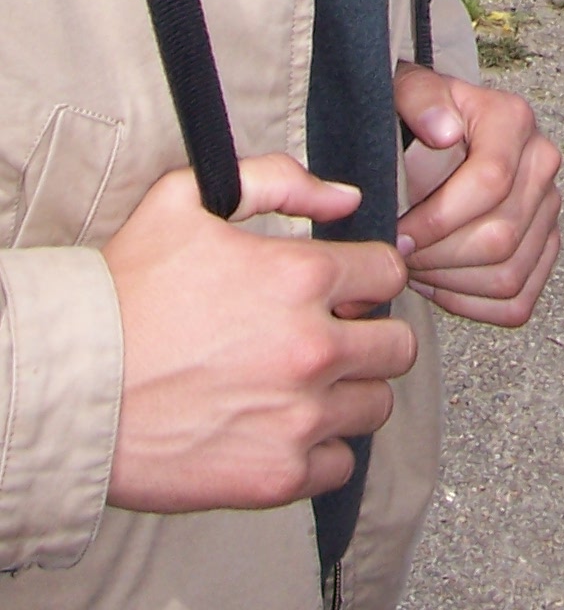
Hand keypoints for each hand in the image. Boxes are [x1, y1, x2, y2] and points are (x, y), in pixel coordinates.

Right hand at [101, 156, 415, 513]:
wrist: (72, 388)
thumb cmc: (127, 292)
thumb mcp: (188, 199)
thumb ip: (277, 180)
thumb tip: (344, 198)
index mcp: (301, 276)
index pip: (390, 272)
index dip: (367, 277)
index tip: (343, 290)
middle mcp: (313, 347)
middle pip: (398, 345)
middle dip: (370, 335)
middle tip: (331, 339)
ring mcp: (299, 418)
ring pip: (376, 406)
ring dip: (350, 394)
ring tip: (306, 386)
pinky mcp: (277, 476)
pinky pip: (340, 466)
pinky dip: (320, 451)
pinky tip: (283, 429)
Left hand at [393, 65, 561, 325]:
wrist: (442, 130)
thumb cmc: (420, 115)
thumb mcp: (409, 91)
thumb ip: (421, 99)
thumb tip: (443, 133)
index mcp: (513, 120)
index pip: (491, 181)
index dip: (438, 219)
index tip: (398, 233)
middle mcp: (543, 162)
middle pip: (502, 235)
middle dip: (440, 257)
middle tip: (400, 256)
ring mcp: (549, 209)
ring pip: (510, 274)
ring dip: (453, 284)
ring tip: (416, 269)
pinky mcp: (545, 247)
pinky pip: (517, 301)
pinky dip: (473, 305)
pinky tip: (439, 283)